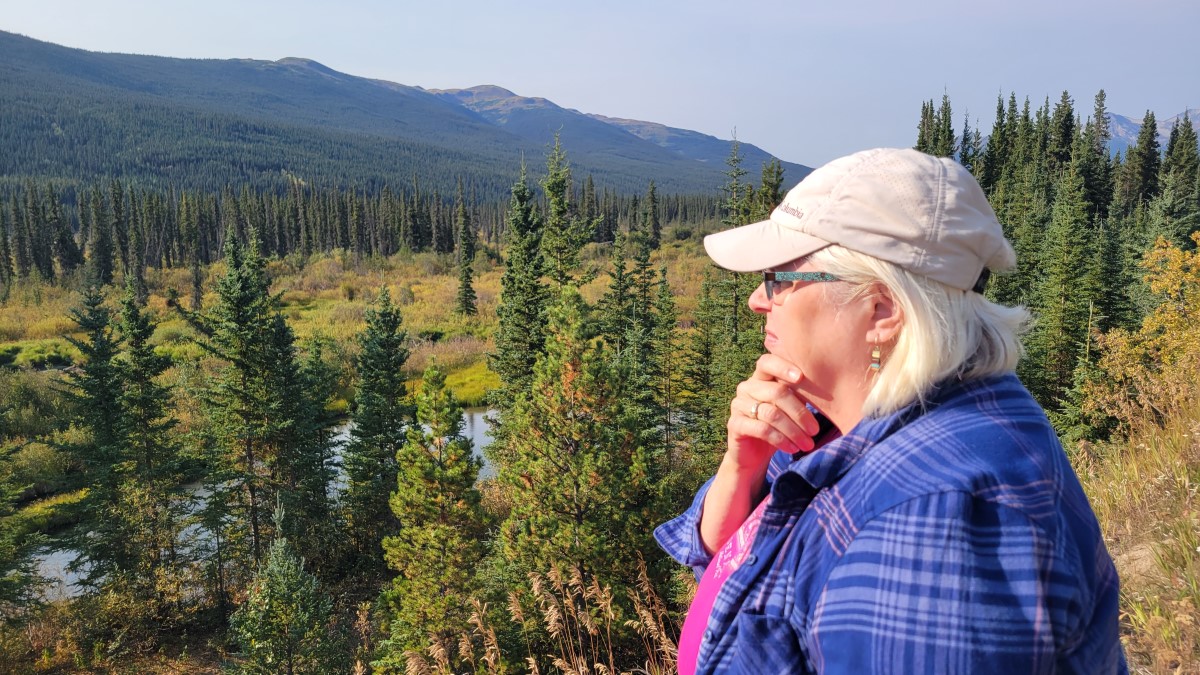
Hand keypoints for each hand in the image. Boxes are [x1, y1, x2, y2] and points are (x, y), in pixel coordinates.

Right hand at [726, 353, 821, 470]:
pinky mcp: (735, 424)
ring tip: (808, 444)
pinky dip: (781, 440)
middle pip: (776, 392)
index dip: (783, 367)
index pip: (767, 362)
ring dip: (794, 431)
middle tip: (815, 431)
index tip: (801, 378)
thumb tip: (827, 386)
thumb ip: (800, 393)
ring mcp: (738, 405)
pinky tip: (792, 448)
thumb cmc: (777, 426)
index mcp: (760, 378)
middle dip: (800, 413)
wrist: (753, 455)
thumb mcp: (790, 408)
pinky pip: (762, 429)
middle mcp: (747, 388)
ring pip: (771, 414)